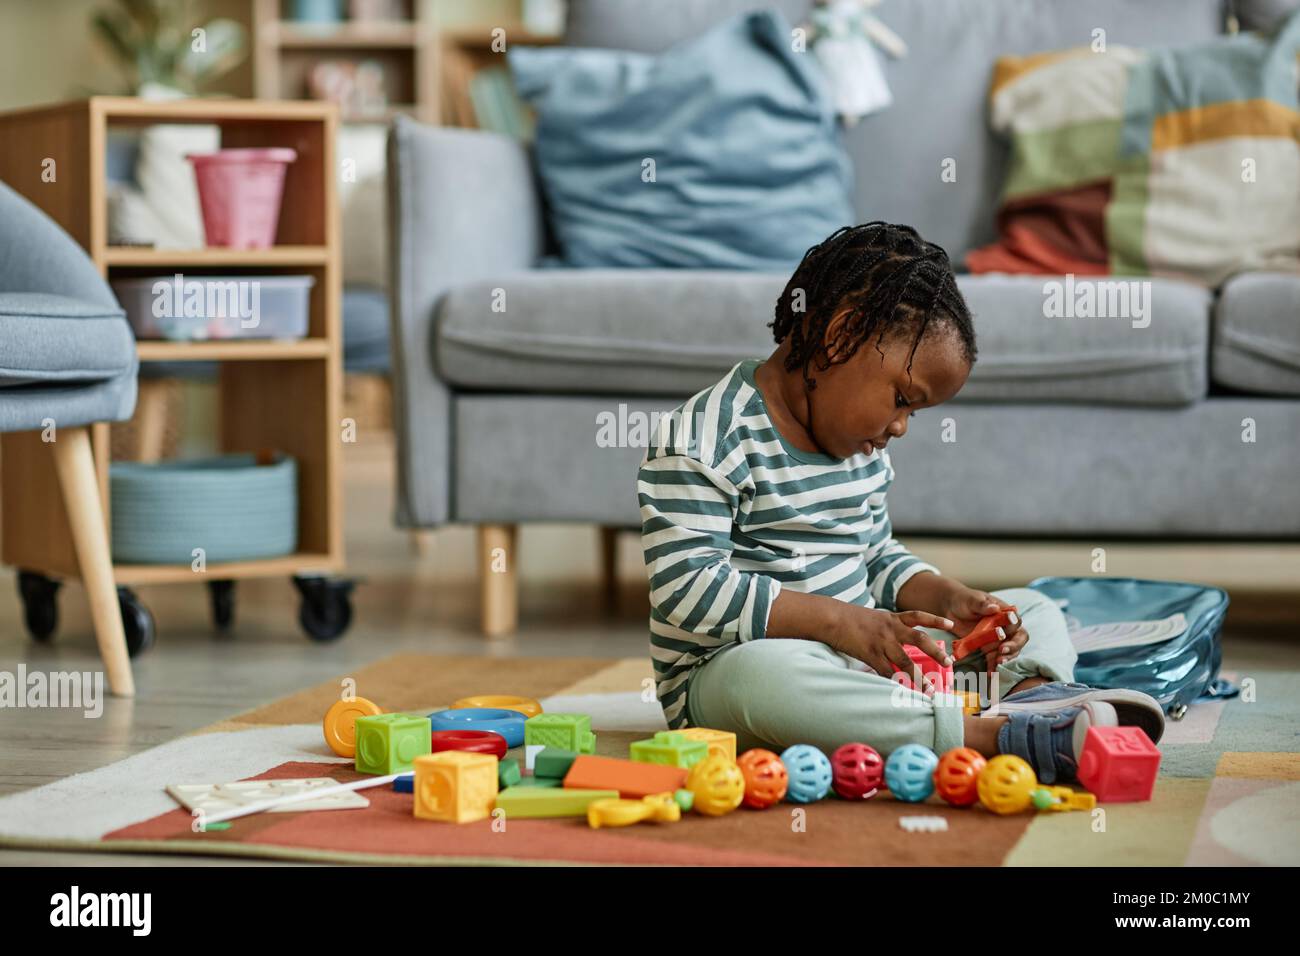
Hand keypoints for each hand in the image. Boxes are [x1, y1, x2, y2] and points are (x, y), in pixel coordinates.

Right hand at [828, 605, 954, 692]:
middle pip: (920, 640)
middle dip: (936, 652)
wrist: (832, 617)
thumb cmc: (849, 618)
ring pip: (905, 662)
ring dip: (918, 677)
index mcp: (892, 618)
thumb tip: (896, 641)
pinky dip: (894, 683)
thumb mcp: (873, 618)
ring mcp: (882, 642)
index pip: (919, 616)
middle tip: (949, 662)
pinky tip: (901, 692)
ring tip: (929, 690)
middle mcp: (891, 629)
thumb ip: (887, 628)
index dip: (936, 620)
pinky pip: (886, 672)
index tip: (952, 625)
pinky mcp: (870, 654)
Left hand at [941, 586, 1026, 676]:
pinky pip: (996, 658)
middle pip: (1019, 638)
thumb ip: (982, 604)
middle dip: (1013, 646)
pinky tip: (991, 672)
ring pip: (1011, 651)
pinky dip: (995, 666)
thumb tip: (994, 608)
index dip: (1013, 627)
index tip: (1004, 633)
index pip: (1016, 620)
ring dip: (1006, 658)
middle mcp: (1006, 627)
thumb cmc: (965, 600)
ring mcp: (999, 639)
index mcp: (1004, 612)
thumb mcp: (972, 600)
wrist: (952, 609)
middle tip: (1002, 651)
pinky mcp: (990, 649)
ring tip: (997, 663)